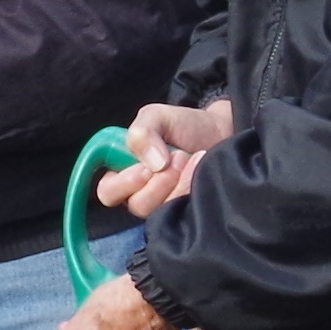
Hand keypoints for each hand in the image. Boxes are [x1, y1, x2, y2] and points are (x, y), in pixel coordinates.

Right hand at [109, 99, 234, 218]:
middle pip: (136, 204)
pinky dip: (191, 188)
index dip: (123, 184)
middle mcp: (141, 193)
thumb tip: (152, 164)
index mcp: (124, 172)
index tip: (144, 169)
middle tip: (176, 157)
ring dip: (176, 183)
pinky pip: (182, 212)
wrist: (222, 131)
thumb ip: (141, 132)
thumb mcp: (156, 116)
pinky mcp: (187, 212)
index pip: (107, 192)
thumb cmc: (184, 125)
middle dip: (158, 182)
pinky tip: (200, 169)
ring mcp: (165, 205)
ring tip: (190, 159)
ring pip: (159, 211)